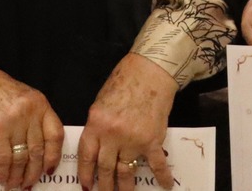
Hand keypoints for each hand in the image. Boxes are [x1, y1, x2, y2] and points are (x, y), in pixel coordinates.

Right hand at [0, 63, 62, 190]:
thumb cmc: (1, 92)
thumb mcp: (26, 100)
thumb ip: (35, 120)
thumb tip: (38, 153)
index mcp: (40, 105)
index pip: (55, 135)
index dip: (54, 156)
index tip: (49, 169)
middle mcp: (30, 114)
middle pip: (37, 150)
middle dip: (34, 171)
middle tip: (29, 183)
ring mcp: (13, 122)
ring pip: (21, 157)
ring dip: (18, 175)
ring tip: (15, 184)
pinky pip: (3, 158)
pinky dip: (3, 172)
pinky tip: (2, 178)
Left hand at [78, 53, 175, 190]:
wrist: (151, 71)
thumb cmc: (125, 81)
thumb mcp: (101, 103)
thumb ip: (98, 126)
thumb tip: (97, 146)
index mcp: (96, 124)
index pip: (87, 156)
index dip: (85, 173)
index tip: (86, 186)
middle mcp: (112, 135)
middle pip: (105, 168)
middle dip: (104, 185)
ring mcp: (133, 140)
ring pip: (126, 171)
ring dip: (126, 186)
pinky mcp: (153, 140)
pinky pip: (157, 164)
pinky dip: (162, 177)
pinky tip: (166, 186)